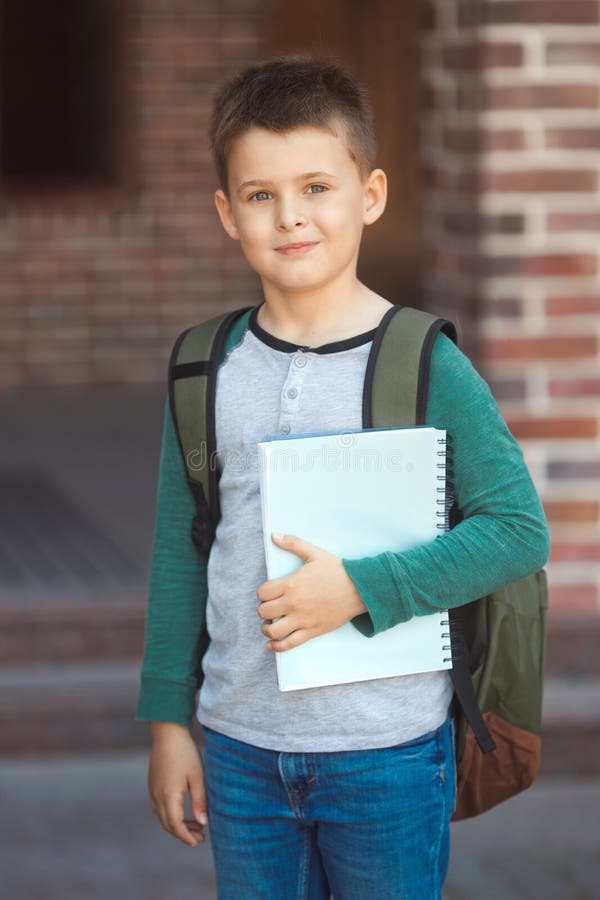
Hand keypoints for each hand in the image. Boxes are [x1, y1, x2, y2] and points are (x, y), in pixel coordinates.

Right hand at [148, 722, 207, 847]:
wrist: (168, 733)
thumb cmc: (185, 753)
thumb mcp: (197, 777)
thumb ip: (200, 801)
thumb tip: (203, 823)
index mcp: (168, 796)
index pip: (175, 826)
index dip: (186, 837)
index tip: (198, 842)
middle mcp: (157, 796)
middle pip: (167, 824)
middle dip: (183, 834)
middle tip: (200, 836)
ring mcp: (152, 790)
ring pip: (162, 817)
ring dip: (177, 825)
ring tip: (195, 825)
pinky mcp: (152, 784)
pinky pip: (159, 807)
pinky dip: (170, 815)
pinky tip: (182, 812)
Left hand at [256, 532, 366, 651]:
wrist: (359, 589)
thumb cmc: (337, 570)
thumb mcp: (314, 553)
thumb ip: (292, 544)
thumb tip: (273, 535)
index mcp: (291, 584)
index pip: (262, 593)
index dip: (262, 593)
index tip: (268, 593)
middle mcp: (294, 603)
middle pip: (264, 611)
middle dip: (263, 609)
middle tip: (270, 606)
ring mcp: (302, 619)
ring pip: (273, 630)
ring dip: (266, 628)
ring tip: (269, 624)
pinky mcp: (312, 631)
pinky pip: (289, 644)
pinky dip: (277, 646)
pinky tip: (272, 643)